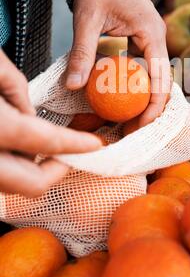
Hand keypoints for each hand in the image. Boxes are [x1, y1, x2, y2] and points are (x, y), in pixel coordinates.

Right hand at [0, 50, 101, 196]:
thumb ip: (15, 90)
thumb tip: (29, 115)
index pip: (45, 141)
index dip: (75, 144)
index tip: (94, 145)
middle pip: (29, 184)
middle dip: (56, 172)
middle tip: (69, 154)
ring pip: (8, 186)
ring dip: (30, 172)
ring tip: (41, 148)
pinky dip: (8, 167)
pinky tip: (13, 146)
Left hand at [66, 0, 170, 126]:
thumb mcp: (87, 19)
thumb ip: (83, 52)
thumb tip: (74, 85)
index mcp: (152, 33)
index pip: (160, 76)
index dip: (154, 104)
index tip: (141, 124)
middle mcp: (156, 39)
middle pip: (162, 82)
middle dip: (150, 109)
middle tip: (132, 131)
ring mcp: (151, 41)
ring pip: (153, 78)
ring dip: (144, 100)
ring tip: (128, 123)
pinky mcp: (141, 43)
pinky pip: (142, 70)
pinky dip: (134, 87)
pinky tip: (121, 101)